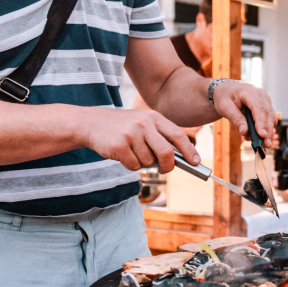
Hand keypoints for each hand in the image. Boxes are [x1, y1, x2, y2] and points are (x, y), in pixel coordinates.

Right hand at [84, 109, 198, 172]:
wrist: (90, 123)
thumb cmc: (122, 127)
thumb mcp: (143, 124)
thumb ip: (161, 137)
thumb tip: (181, 159)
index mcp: (154, 117)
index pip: (178, 135)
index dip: (189, 150)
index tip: (196, 162)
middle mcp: (144, 123)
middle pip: (167, 152)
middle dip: (168, 165)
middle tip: (164, 169)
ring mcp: (131, 133)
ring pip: (149, 161)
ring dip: (143, 163)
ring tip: (133, 152)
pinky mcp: (119, 145)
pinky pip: (133, 165)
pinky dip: (130, 165)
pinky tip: (122, 154)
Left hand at [212, 81, 278, 148]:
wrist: (225, 91)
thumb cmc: (224, 97)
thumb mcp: (225, 108)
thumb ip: (235, 119)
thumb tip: (245, 131)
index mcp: (249, 91)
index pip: (258, 108)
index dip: (261, 122)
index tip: (262, 135)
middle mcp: (260, 94)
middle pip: (267, 113)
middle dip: (268, 130)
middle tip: (267, 144)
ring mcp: (264, 99)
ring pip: (271, 116)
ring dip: (269, 130)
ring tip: (265, 143)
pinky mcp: (266, 105)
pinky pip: (270, 117)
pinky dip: (267, 127)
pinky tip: (262, 136)